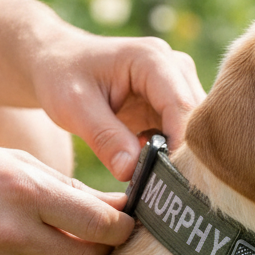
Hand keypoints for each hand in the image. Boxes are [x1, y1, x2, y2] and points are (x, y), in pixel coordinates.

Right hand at [0, 144, 134, 254]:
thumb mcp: (15, 164)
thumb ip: (70, 188)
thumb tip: (119, 206)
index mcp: (25, 192)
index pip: (98, 224)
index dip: (122, 228)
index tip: (127, 224)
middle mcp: (12, 233)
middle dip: (103, 249)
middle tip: (102, 237)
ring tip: (67, 245)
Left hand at [28, 29, 205, 180]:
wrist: (57, 62)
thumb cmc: (61, 76)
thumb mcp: (74, 106)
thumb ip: (104, 138)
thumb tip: (132, 173)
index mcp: (153, 60)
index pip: (182, 107)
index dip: (181, 146)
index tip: (169, 183)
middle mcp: (175, 68)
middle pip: (197, 120)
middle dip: (184, 157)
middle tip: (164, 194)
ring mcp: (177, 86)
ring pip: (195, 132)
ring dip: (179, 160)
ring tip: (158, 188)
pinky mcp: (172, 105)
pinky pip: (183, 137)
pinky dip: (171, 158)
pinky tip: (152, 175)